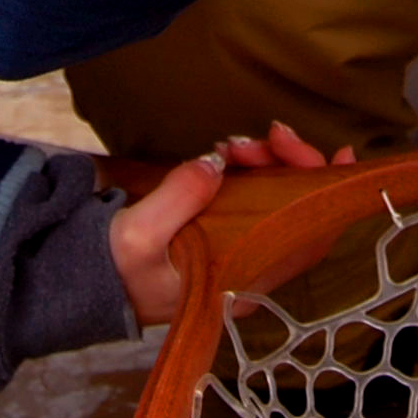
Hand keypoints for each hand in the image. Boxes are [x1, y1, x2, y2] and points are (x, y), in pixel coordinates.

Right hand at [104, 122, 354, 325]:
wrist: (80, 282)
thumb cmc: (112, 268)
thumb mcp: (139, 233)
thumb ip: (179, 196)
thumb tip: (215, 164)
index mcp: (238, 281)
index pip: (303, 240)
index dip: (324, 199)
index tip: (337, 155)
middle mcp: (245, 269)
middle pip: (291, 212)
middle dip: (285, 165)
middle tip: (263, 136)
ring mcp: (231, 250)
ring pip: (270, 200)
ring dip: (262, 163)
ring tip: (232, 145)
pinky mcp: (214, 233)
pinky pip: (247, 197)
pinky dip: (242, 170)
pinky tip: (225, 155)